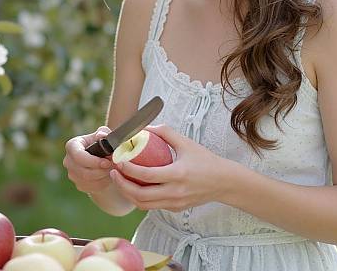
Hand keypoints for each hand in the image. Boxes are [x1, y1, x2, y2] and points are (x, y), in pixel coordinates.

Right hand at [63, 126, 114, 193]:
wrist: (102, 156)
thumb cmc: (102, 142)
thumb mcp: (104, 134)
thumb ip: (104, 133)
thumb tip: (101, 135)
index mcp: (72, 146)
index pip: (78, 156)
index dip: (93, 161)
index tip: (107, 162)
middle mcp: (68, 161)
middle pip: (83, 171)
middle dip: (101, 170)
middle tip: (114, 167)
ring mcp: (72, 174)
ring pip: (88, 181)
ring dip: (103, 177)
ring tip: (114, 170)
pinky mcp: (79, 184)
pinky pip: (91, 187)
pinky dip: (103, 183)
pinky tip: (110, 176)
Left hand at [109, 124, 225, 211]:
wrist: (223, 182)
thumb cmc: (205, 160)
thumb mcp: (186, 142)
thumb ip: (165, 132)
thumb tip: (145, 128)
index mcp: (177, 174)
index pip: (145, 175)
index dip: (127, 169)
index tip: (118, 161)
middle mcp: (174, 192)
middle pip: (139, 195)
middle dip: (122, 185)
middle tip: (113, 172)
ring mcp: (174, 203)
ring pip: (143, 205)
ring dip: (128, 194)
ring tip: (121, 180)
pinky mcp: (175, 209)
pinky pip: (152, 206)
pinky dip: (140, 198)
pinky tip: (135, 186)